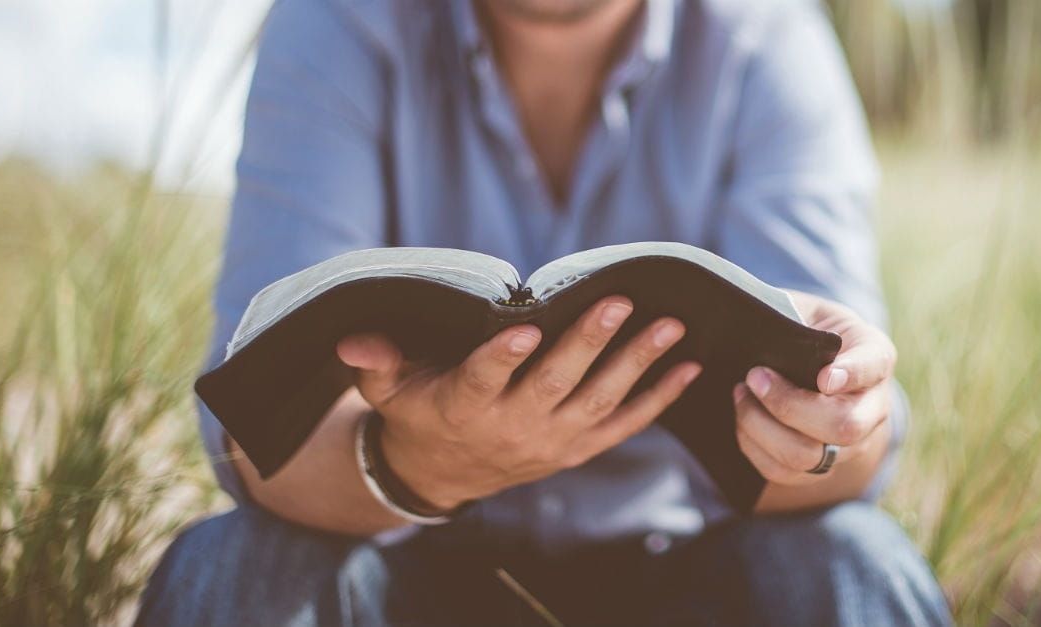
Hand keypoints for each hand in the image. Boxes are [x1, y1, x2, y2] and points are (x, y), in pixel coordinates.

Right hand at [336, 296, 701, 510]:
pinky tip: (688, 368)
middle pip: (554, 384)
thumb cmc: (418, 410)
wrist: (444, 472)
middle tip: (618, 302)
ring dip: (636, 363)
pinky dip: (657, 399)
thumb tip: (352, 341)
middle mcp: (512, 426)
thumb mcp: (388, 389)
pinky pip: (623, 424)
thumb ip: (375, 363)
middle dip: (588, 343)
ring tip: (670, 326)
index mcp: (463, 405)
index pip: (483, 380)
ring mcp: (551, 439)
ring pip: (598, 400)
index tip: (522, 330)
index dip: (501, 357)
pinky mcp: (577, 447)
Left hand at [734, 290, 895, 485]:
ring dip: (763, 428)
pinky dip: (753, 446)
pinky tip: (742, 417)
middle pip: (843, 426)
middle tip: (754, 376)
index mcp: (875, 356)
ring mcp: (849, 444)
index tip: (823, 377)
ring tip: (741, 394)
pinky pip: (784, 472)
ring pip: (810, 456)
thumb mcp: (805, 309)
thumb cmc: (805, 329)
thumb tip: (759, 325)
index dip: (853, 374)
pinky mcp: (818, 466)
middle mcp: (872, 407)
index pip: (874, 365)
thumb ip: (790, 315)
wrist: (814, 364)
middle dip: (789, 405)